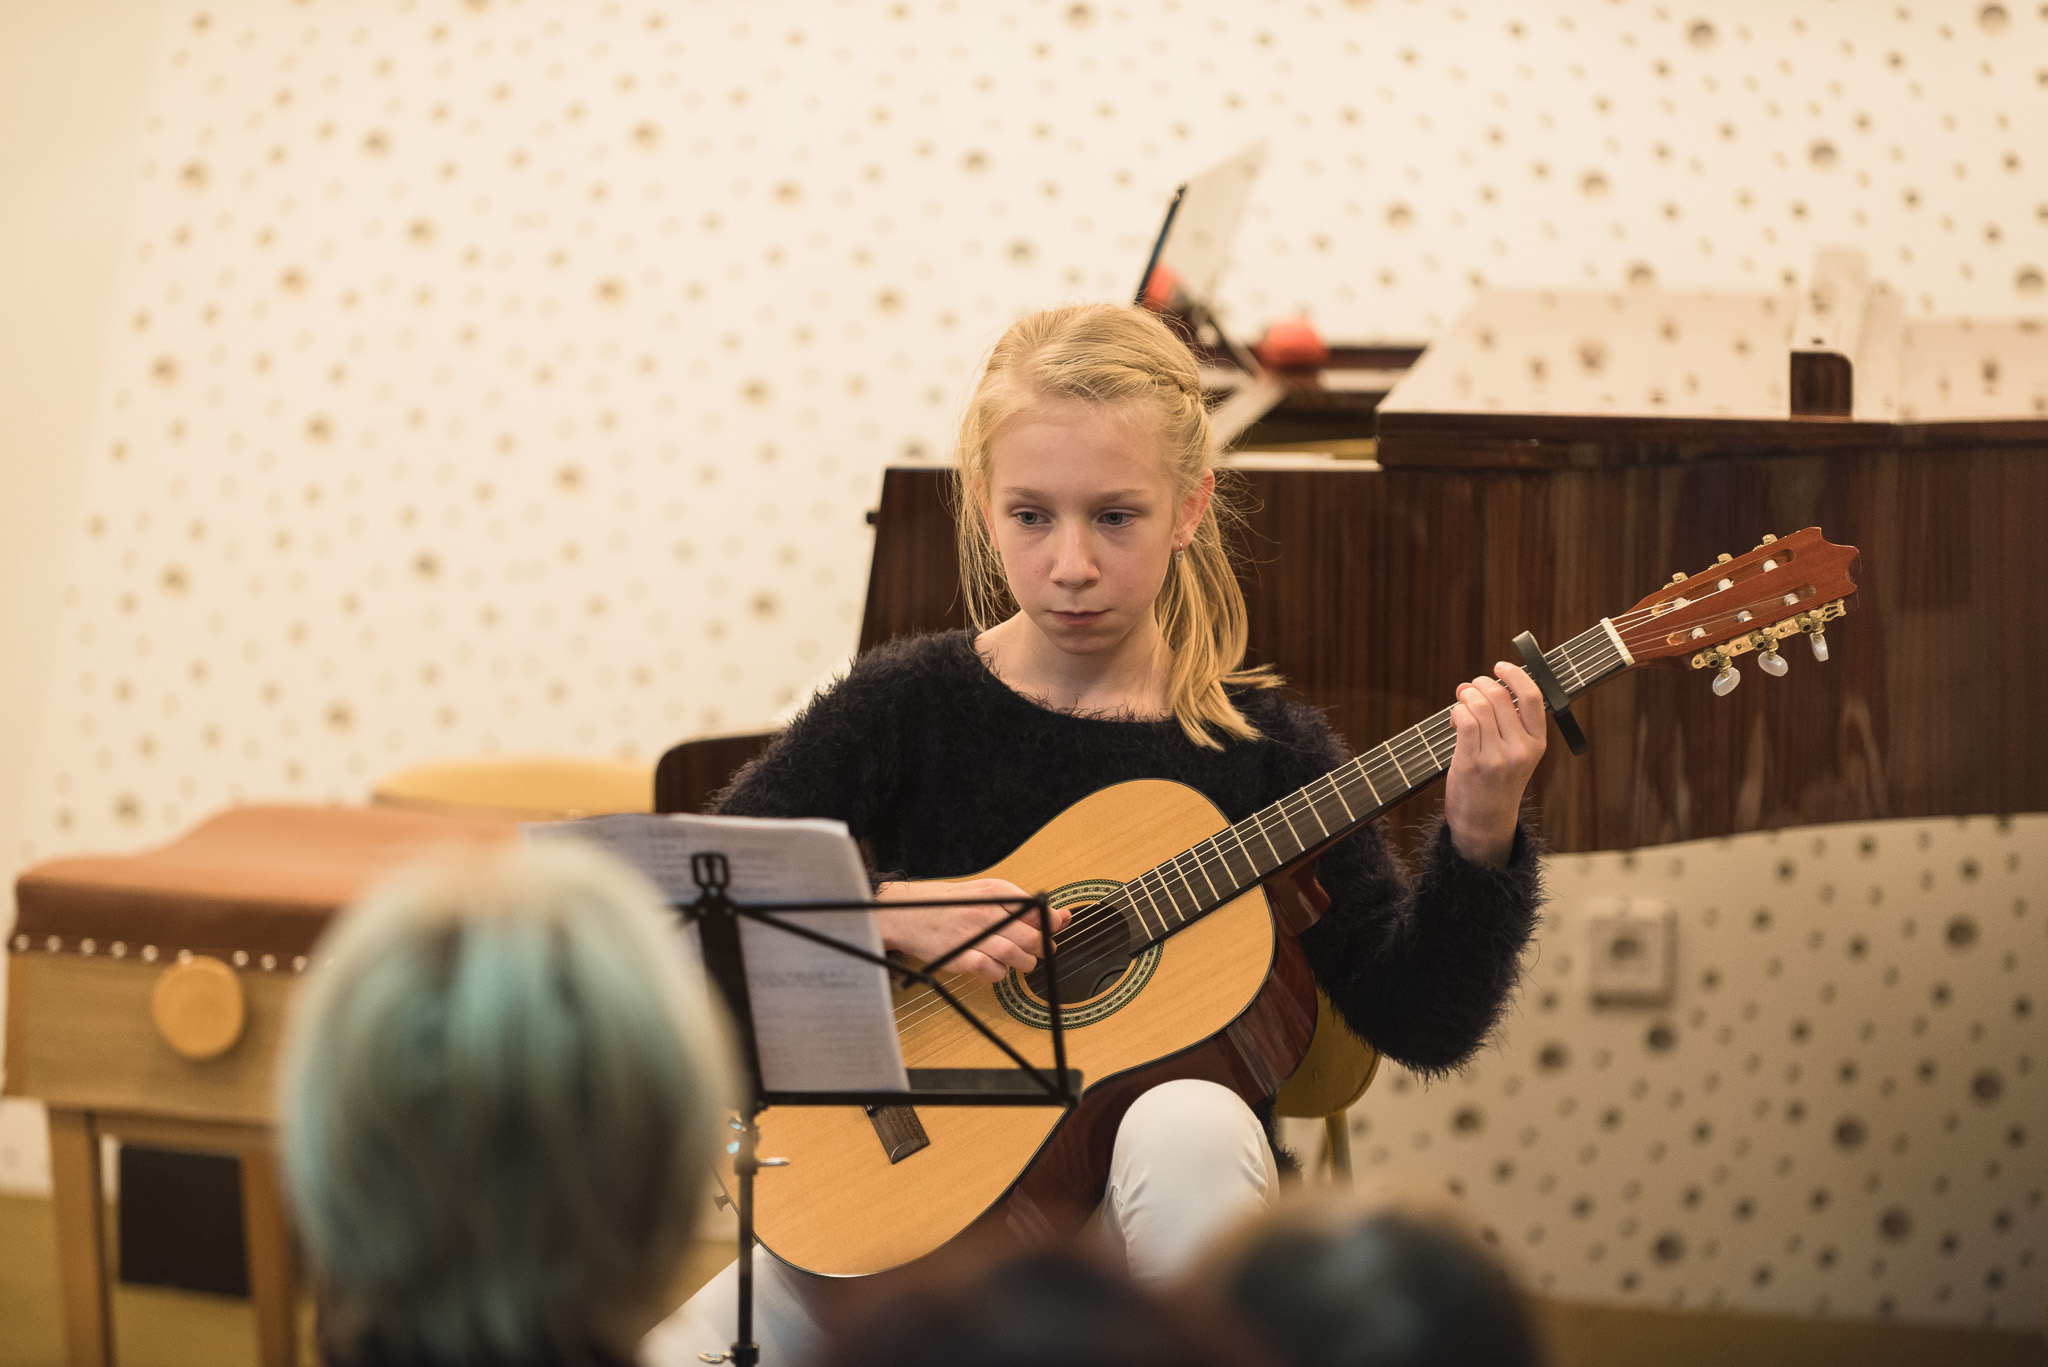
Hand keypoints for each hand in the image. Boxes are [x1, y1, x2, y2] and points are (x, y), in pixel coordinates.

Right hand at [873, 878, 1072, 981]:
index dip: (1051, 924)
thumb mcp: (987, 894)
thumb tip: (1063, 918)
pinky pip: (993, 971)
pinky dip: (1000, 973)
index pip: (1038, 909)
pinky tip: (995, 966)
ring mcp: (973, 935)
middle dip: (1042, 948)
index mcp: (996, 891)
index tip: (1051, 931)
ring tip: (1019, 960)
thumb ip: (1024, 905)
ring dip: (1025, 963)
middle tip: (1038, 950)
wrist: (904, 913)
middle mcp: (986, 911)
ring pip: (1016, 956)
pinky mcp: (961, 957)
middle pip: (1031, 936)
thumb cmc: (950, 905)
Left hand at [1443, 662, 1546, 866]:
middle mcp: (1521, 749)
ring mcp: (1497, 757)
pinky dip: (1457, 711)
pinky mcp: (1473, 763)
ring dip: (1466, 696)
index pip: (1532, 697)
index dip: (1515, 674)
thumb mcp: (1517, 754)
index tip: (1500, 665)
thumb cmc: (1497, 783)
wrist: (1485, 822)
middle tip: (1469, 687)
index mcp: (1537, 744)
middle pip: (1500, 697)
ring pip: (1480, 706)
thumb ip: (1507, 721)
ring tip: (1461, 701)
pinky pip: (1464, 720)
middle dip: (1480, 684)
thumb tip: (1480, 684)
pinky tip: (1455, 718)